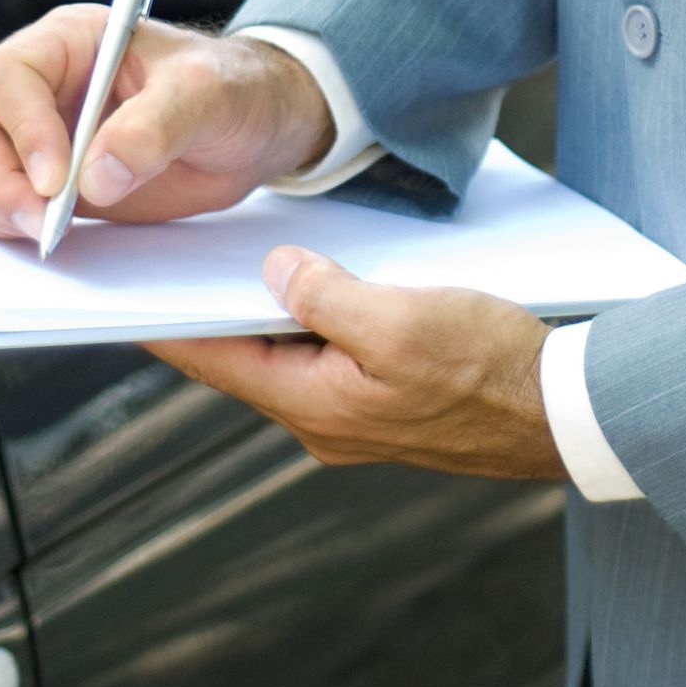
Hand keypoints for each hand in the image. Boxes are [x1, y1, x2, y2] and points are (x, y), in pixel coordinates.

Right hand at [0, 10, 334, 239]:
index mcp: (71, 42)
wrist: (252, 128)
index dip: (23, 129)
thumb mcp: (209, 95)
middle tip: (41, 223)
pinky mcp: (43, 183)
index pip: (9, 76)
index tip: (56, 181)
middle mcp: (39, 85)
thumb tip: (97, 175)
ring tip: (48, 234)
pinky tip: (45, 238)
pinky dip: (5, 227)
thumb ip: (157, 128)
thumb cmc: (232, 90)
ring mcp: (34, 135)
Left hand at [149, 246, 565, 480]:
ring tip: (239, 265)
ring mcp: (356, 417)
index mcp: (314, 404)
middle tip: (169, 267)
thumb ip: (326, 295)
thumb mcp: (400, 318)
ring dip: (267, 314)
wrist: (564, 414)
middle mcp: (324, 421)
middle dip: (211, 314)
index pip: (214, 361)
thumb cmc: (492, 368)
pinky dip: (312, 323)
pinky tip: (320, 286)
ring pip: (289, 357)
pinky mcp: (387, 404)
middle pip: (246, 359)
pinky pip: (329, 358)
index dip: (165, 327)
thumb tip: (276, 274)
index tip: (120, 300)